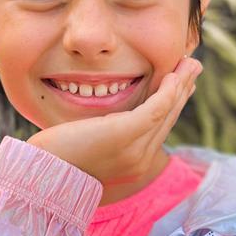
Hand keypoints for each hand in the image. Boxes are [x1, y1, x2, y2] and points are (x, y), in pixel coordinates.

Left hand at [28, 57, 202, 186]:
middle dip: (183, 90)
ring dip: (180, 84)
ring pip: (166, 111)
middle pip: (168, 118)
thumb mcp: (88, 143)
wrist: (42, 173)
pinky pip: (155, 108)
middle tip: (193, 66)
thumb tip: (111, 117)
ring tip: (189, 63)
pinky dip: (167, 90)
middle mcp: (140, 160)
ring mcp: (134, 150)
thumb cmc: (56, 158)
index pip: (159, 128)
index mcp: (133, 163)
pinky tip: (173, 75)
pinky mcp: (125, 135)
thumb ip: (105, 132)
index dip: (173, 102)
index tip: (181, 83)